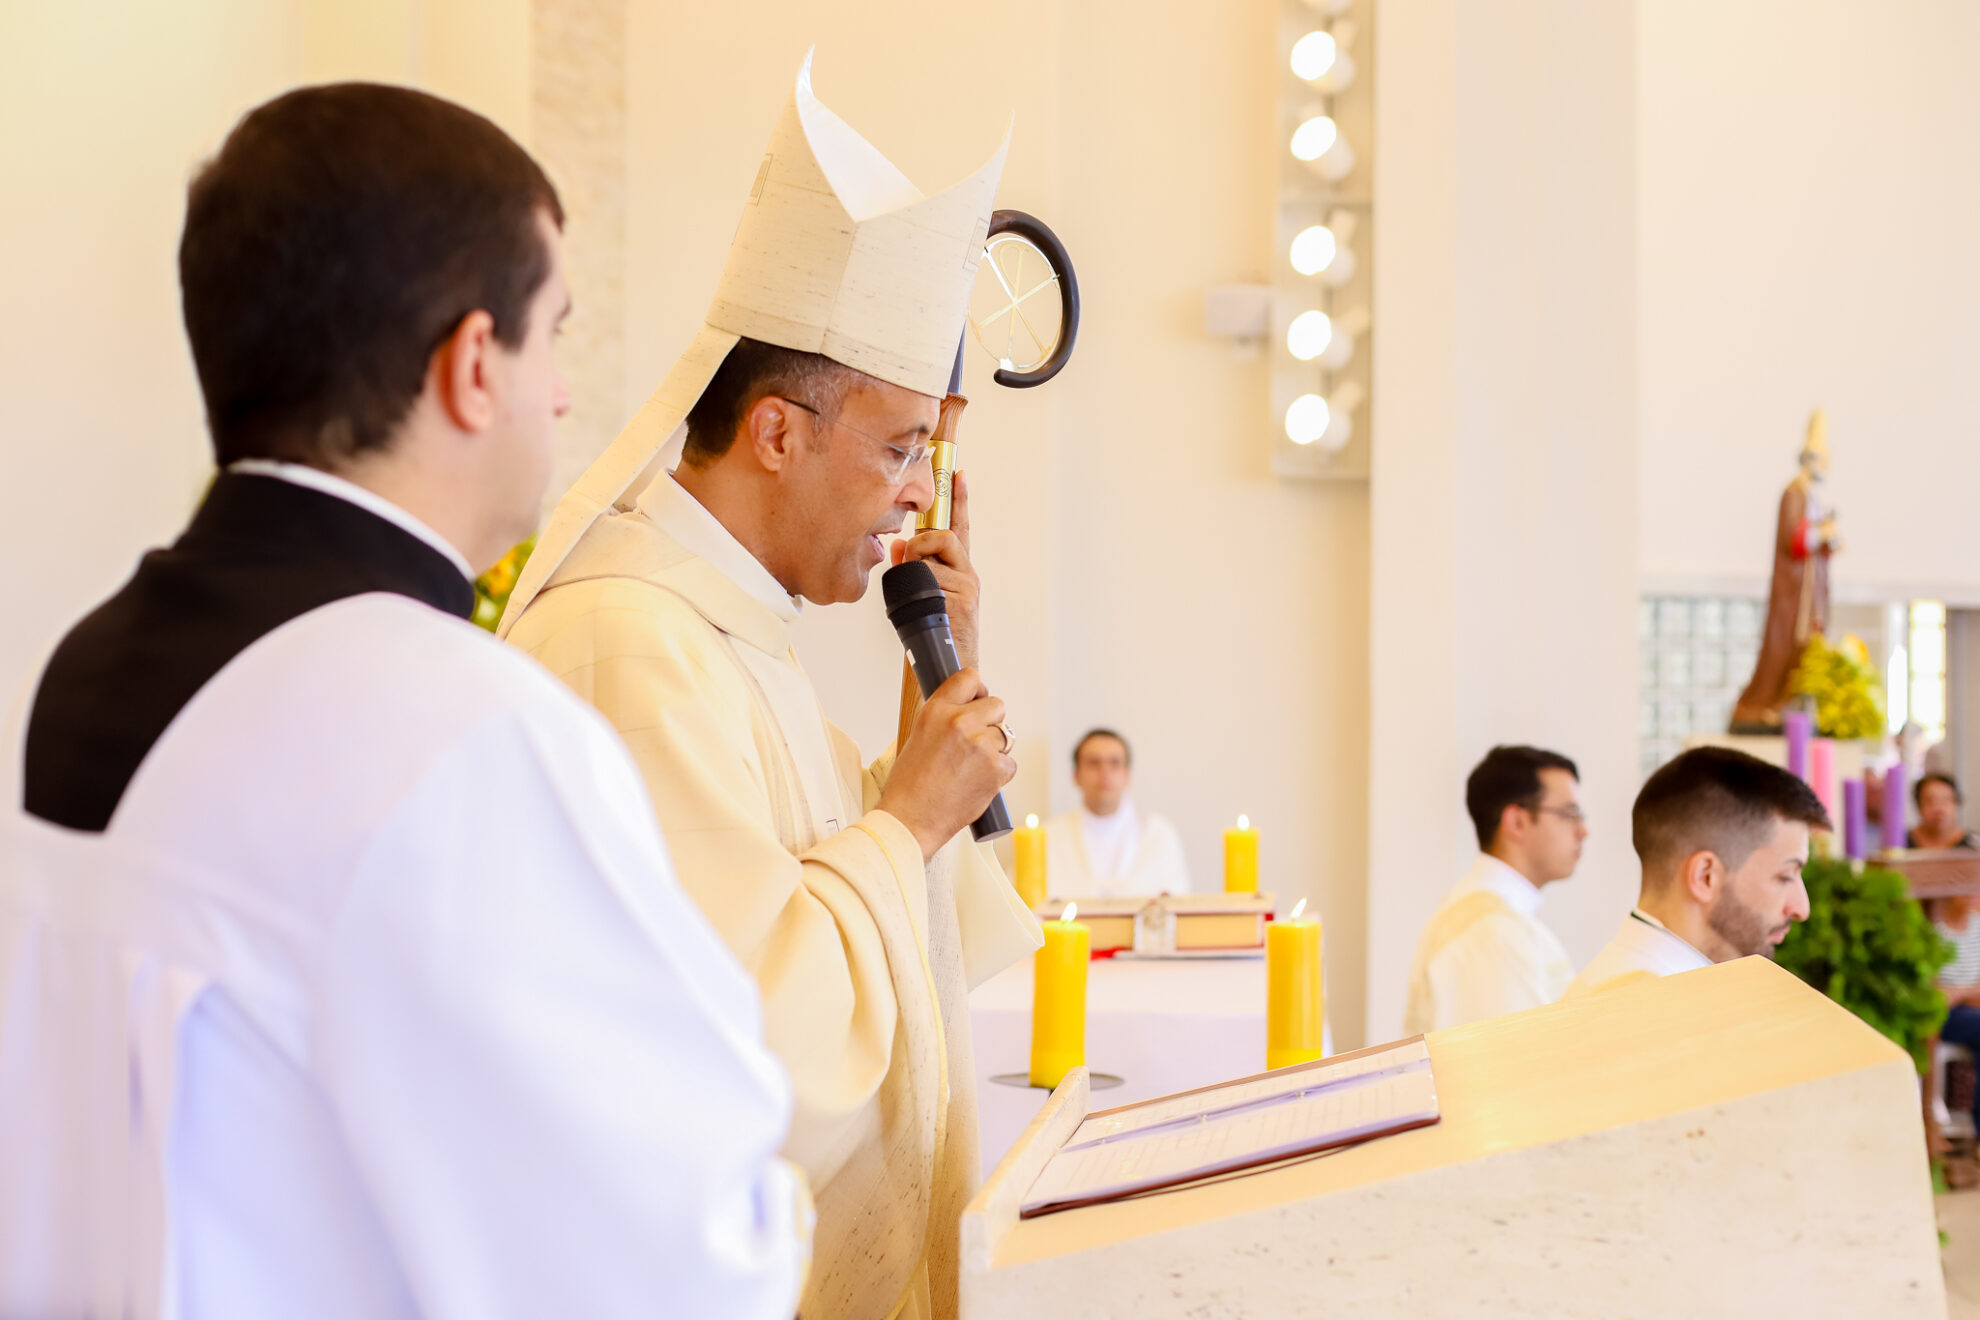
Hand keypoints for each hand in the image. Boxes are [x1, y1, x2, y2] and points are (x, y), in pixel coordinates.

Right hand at [878, 666, 1015, 862]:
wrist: (911, 819)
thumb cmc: (909, 784)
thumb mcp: (919, 736)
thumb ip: (944, 719)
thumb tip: (969, 708)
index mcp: (937, 710)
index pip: (970, 678)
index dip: (978, 690)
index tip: (978, 700)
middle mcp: (960, 722)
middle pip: (998, 705)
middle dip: (991, 722)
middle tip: (976, 742)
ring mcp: (981, 745)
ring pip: (1005, 736)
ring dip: (994, 750)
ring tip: (971, 769)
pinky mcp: (996, 768)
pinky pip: (1010, 763)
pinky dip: (999, 774)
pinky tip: (978, 783)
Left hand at [891, 469, 980, 669]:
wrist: (951, 666)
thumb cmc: (932, 632)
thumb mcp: (920, 595)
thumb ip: (911, 568)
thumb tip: (897, 545)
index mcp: (960, 569)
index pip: (960, 527)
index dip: (959, 499)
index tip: (958, 472)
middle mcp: (968, 573)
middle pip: (941, 536)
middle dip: (919, 545)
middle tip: (908, 562)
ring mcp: (968, 585)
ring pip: (929, 559)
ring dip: (913, 573)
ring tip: (917, 598)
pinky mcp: (963, 599)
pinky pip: (930, 579)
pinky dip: (919, 590)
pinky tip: (925, 608)